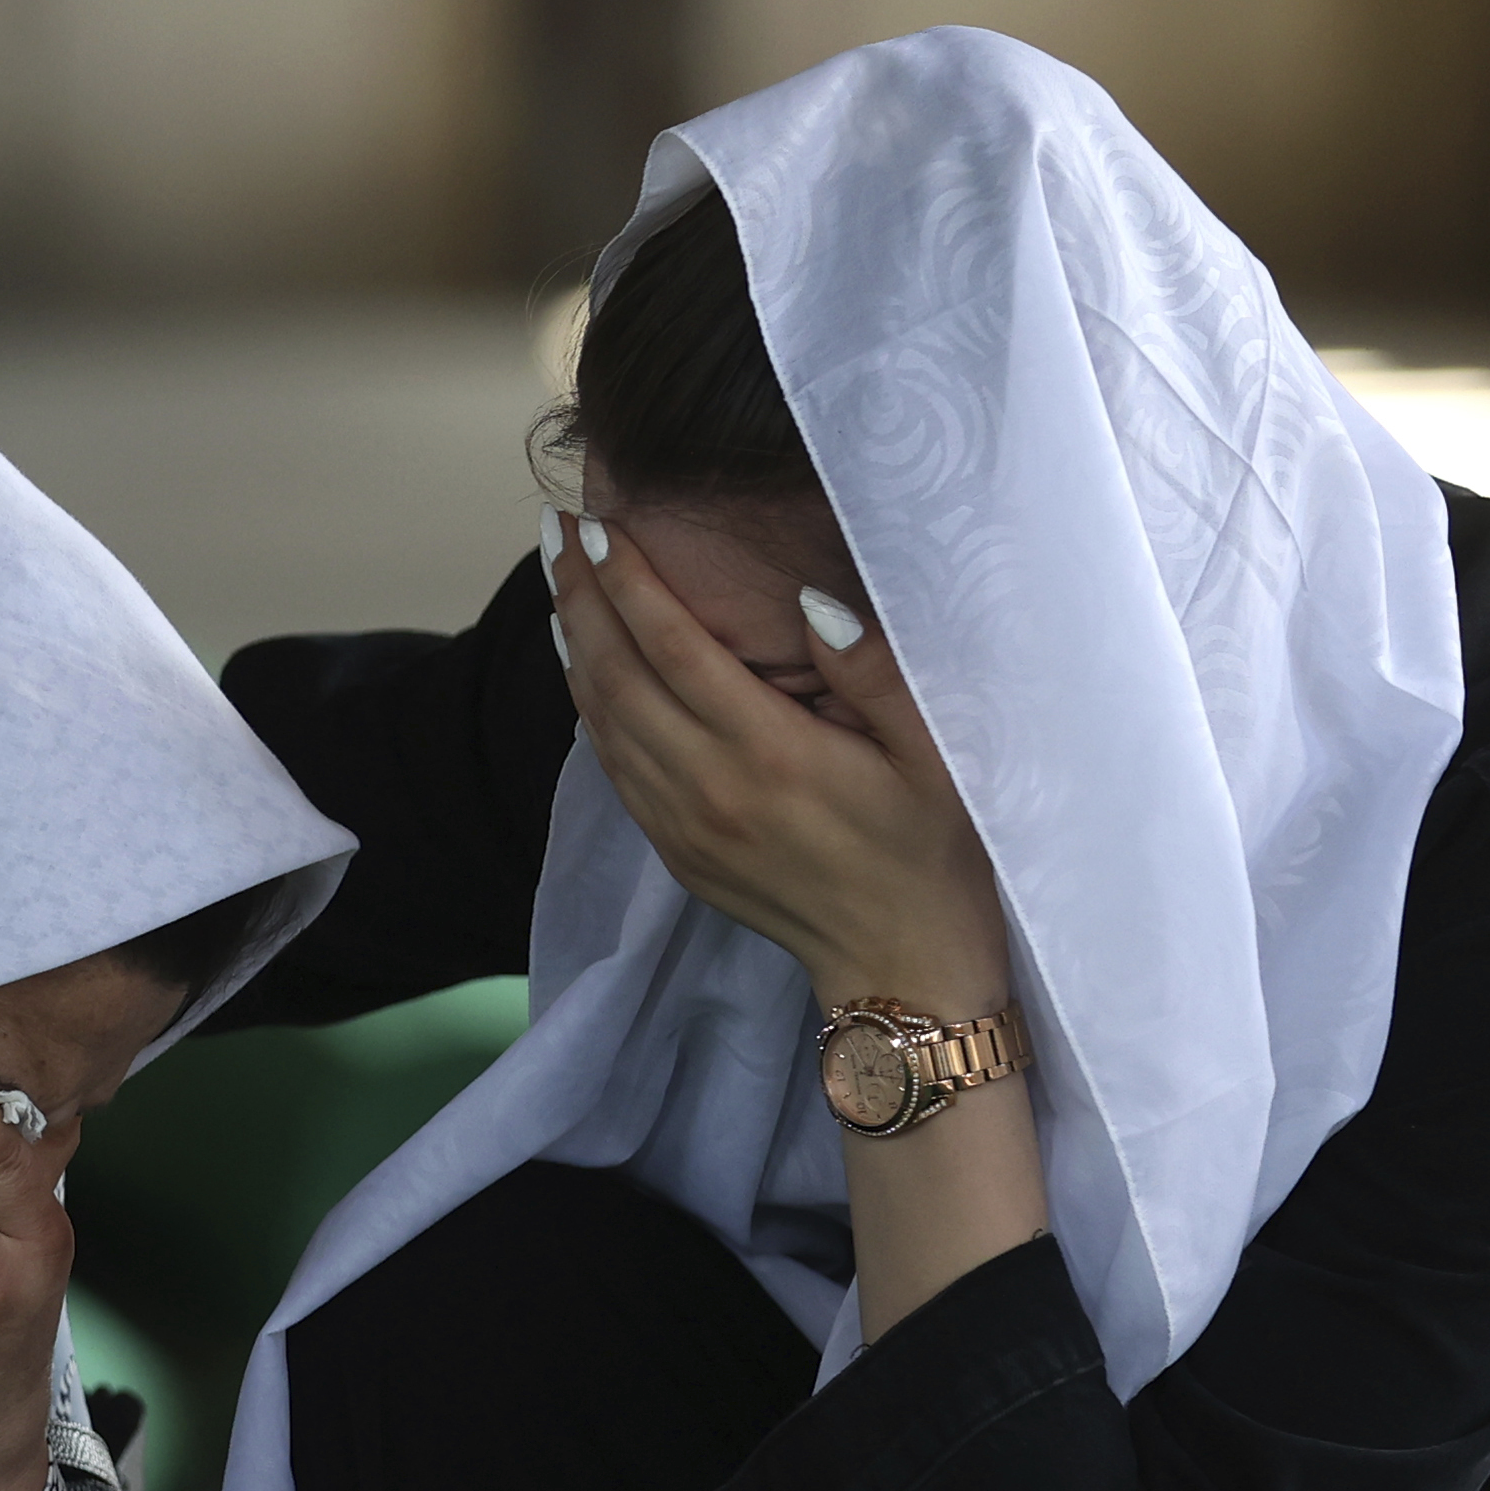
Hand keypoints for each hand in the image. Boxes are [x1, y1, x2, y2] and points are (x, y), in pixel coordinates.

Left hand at [551, 520, 1007, 1009]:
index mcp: (769, 753)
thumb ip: (872, 671)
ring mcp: (681, 824)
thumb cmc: (930, 850)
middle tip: (557, 530)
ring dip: (574, 646)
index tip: (597, 527)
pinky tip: (583, 666)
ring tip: (559, 582)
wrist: (900, 963)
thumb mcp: (932, 753)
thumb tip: (809, 601)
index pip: (674, 648)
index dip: (628, 583)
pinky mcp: (674, 850)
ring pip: (601, 720)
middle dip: (581, 596)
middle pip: (618, 674)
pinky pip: (611, 765)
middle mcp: (709, 787)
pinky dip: (587, 707)